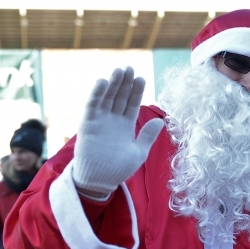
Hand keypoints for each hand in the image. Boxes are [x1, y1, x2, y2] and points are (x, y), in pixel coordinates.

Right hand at [72, 68, 163, 196]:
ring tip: (119, 71)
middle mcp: (113, 120)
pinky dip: (96, 95)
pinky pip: (92, 107)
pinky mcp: (88, 125)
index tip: (141, 78)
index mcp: (126, 125)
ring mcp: (100, 121)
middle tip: (129, 68)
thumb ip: (147, 136)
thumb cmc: (119, 168)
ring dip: (112, 84)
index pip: (132, 104)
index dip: (136, 91)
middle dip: (125, 83)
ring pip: (106, 98)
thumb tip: (161, 122)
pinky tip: (102, 83)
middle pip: (119, 97)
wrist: (100, 180)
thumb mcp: (138, 152)